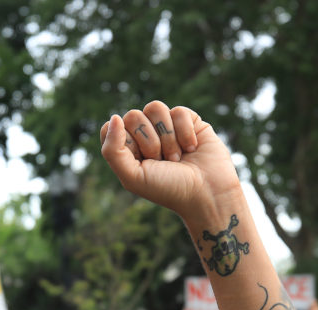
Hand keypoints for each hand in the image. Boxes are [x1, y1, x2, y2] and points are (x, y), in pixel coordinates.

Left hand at [100, 101, 241, 215]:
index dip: (124, 141)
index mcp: (128, 149)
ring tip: (177, 157)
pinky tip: (192, 149)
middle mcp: (146, 135)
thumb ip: (112, 150)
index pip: (111, 127)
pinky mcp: (189, 121)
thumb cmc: (168, 189)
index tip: (139, 160)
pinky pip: (178, 111)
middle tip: (161, 161)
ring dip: (167, 137)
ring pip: (155, 108)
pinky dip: (185, 133)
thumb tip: (115, 117)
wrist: (206, 193)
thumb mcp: (132, 176)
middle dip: (149, 142)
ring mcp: (167, 126)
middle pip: (134, 116)